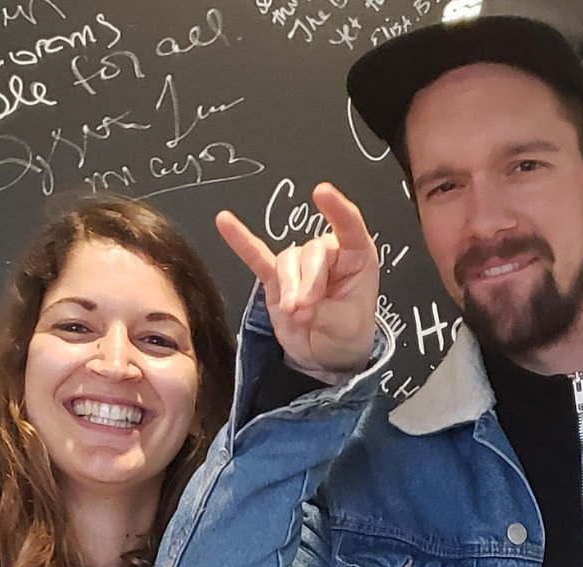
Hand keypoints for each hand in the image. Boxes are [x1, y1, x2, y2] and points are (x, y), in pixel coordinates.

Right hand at [217, 183, 380, 377]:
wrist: (327, 358)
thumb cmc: (347, 335)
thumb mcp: (345, 327)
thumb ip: (321, 312)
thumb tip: (295, 307)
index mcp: (356, 258)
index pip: (349, 227)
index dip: (337, 210)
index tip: (322, 193)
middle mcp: (328, 256)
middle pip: (310, 252)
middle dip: (306, 282)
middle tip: (305, 310)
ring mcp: (300, 266)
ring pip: (286, 261)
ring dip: (288, 286)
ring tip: (293, 313)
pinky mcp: (276, 279)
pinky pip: (257, 257)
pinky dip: (242, 242)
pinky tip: (226, 222)